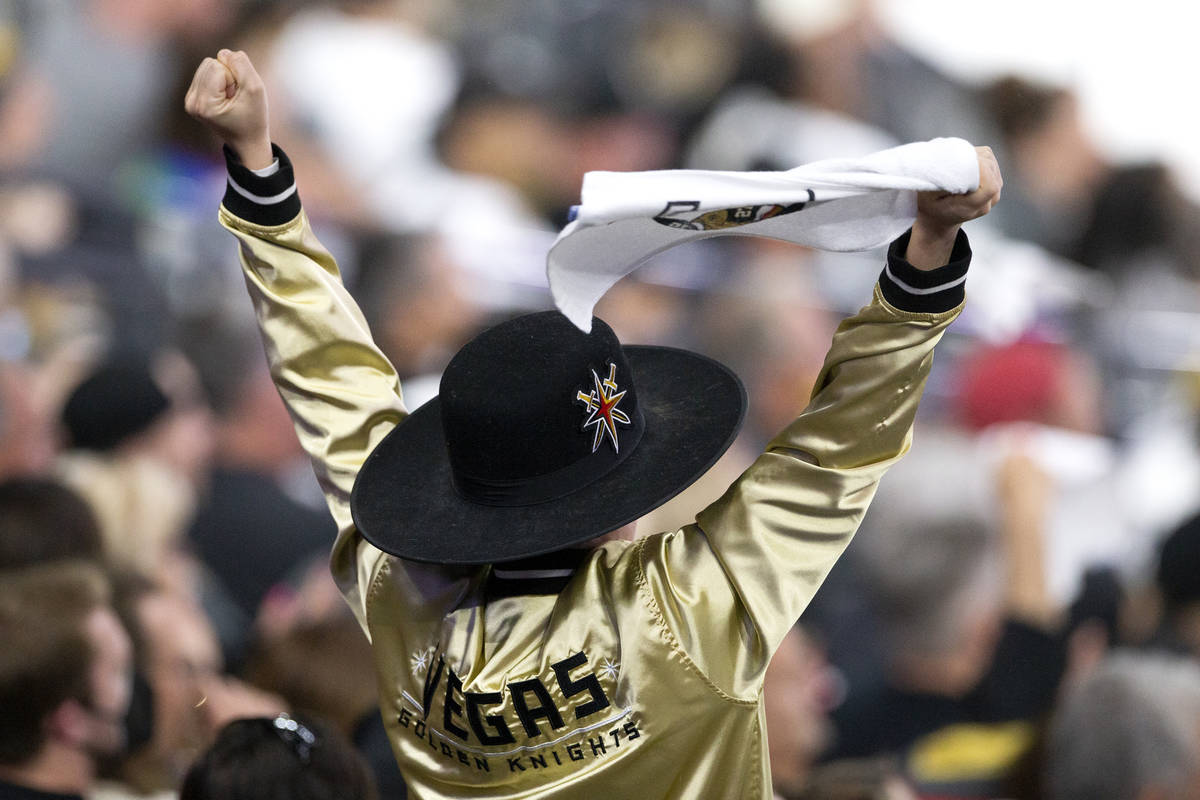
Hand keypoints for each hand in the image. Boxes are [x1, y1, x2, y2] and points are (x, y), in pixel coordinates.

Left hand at [184, 49, 272, 168]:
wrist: (248, 142)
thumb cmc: (254, 119)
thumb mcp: (255, 89)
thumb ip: (241, 65)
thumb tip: (224, 52)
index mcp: (204, 104)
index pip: (217, 66)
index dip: (235, 77)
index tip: (239, 98)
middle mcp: (192, 103)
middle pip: (209, 63)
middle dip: (228, 76)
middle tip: (235, 97)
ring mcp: (190, 101)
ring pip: (207, 65)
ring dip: (224, 78)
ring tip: (231, 98)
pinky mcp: (192, 98)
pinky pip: (206, 72)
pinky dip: (219, 81)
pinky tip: (225, 98)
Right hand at [907, 146, 1002, 268]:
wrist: (936, 223)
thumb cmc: (926, 208)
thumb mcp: (924, 194)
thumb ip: (938, 178)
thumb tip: (949, 160)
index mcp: (974, 206)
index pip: (989, 182)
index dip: (978, 167)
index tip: (960, 159)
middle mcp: (989, 202)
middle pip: (991, 168)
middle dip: (973, 158)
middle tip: (953, 157)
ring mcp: (995, 196)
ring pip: (992, 162)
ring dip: (975, 158)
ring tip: (956, 163)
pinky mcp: (996, 186)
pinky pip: (991, 163)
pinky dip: (978, 159)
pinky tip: (964, 166)